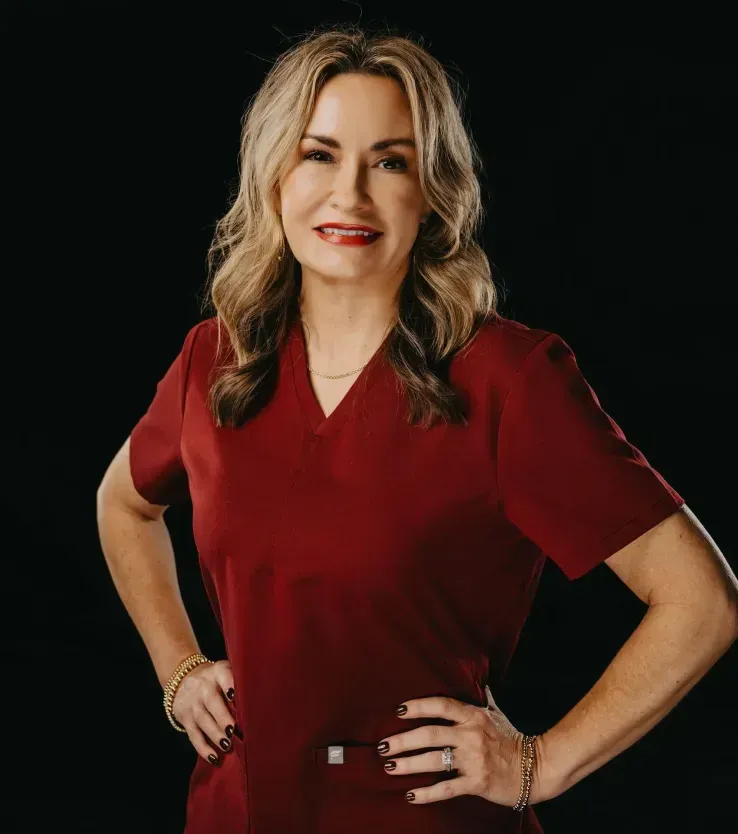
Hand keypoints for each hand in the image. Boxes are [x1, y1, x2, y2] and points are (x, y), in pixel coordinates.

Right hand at [171, 658, 237, 765]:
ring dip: (215, 735)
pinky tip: (214, 757)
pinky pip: (194, 735)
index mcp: (217, 672)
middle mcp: (203, 687)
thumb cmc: (215, 679)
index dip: (229, 684)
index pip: (223, 674)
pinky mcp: (185, 720)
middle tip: (234, 731)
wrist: (182, 680)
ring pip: (203, 720)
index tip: (234, 694)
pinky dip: (203, 748)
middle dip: (223, 718)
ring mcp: (193, 704)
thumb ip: (239, 681)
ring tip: (227, 745)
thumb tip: (262, 698)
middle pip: (212, 702)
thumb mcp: (225, 671)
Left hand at [377, 689, 544, 806]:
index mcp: (474, 716)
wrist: (536, 768)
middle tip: (382, 745)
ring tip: (389, 767)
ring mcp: (474, 759)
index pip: (442, 705)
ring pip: (434, 760)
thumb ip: (482, 698)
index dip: (419, 706)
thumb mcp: (497, 714)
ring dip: (409, 764)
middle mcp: (472, 735)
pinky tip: (411, 795)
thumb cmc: (512, 739)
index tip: (398, 710)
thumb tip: (479, 679)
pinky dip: (427, 793)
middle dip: (403, 740)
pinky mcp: (477, 782)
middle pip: (430, 734)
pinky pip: (447, 788)